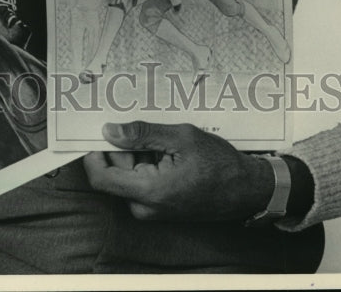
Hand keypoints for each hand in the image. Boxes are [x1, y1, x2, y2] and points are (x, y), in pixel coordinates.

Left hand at [83, 120, 273, 221]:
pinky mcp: (159, 208)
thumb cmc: (219, 164)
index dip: (93, 154)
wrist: (247, 189)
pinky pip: (141, 183)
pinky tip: (167, 154)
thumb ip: (142, 134)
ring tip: (164, 142)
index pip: (101, 178)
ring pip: (128, 175)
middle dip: (124, 149)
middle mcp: (147, 207)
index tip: (97, 132)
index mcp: (150, 191)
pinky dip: (148, 164)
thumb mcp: (180, 137)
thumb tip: (110, 131)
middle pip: (114, 173)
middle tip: (145, 130)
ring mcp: (153, 210)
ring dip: (138, 155)